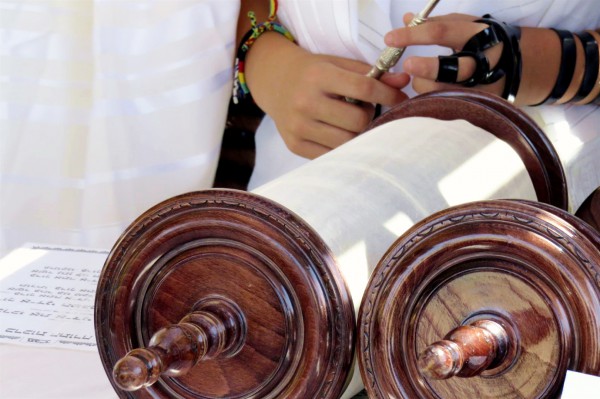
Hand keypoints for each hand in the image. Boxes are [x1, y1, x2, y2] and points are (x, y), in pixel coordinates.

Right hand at [245, 33, 409, 158]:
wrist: (274, 81)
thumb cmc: (313, 72)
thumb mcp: (339, 64)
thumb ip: (371, 74)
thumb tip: (404, 82)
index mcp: (318, 76)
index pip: (363, 89)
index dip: (388, 95)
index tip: (400, 99)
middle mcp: (306, 102)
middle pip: (358, 121)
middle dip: (369, 117)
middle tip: (363, 110)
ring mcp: (298, 127)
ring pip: (347, 142)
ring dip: (358, 133)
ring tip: (350, 121)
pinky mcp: (295, 145)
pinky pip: (331, 154)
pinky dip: (343, 147)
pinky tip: (340, 134)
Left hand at [385, 13, 505, 96]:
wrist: (517, 64)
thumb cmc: (478, 41)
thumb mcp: (462, 25)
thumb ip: (434, 23)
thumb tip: (407, 19)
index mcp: (475, 34)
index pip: (440, 32)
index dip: (413, 35)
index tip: (390, 39)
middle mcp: (480, 61)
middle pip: (453, 69)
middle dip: (427, 68)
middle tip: (407, 66)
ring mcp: (481, 85)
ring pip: (447, 91)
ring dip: (424, 86)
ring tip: (417, 81)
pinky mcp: (478, 104)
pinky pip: (449, 105)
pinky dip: (432, 100)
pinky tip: (423, 96)